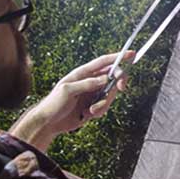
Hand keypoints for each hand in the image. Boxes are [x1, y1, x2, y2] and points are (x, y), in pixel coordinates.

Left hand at [11, 52, 131, 147]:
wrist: (48, 123)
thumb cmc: (53, 104)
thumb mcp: (68, 91)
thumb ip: (87, 84)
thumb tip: (105, 79)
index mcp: (83, 73)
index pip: (104, 62)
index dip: (118, 57)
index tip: (131, 54)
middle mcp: (90, 81)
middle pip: (113, 77)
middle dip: (118, 83)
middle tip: (120, 88)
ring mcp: (93, 93)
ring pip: (111, 94)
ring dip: (104, 103)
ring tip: (90, 111)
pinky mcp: (94, 105)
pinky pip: (105, 106)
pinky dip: (99, 111)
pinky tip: (87, 114)